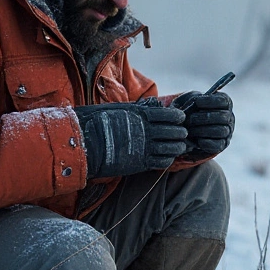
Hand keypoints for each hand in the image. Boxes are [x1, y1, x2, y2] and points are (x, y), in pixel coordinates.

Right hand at [73, 103, 187, 177]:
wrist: (85, 144)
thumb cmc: (98, 123)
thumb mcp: (118, 109)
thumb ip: (137, 109)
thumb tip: (152, 105)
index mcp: (141, 115)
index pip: (169, 115)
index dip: (178, 117)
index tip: (180, 118)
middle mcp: (146, 131)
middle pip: (174, 132)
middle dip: (181, 133)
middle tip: (183, 134)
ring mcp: (144, 148)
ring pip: (171, 148)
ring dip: (177, 147)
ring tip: (179, 147)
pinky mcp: (140, 163)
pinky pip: (162, 162)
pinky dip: (168, 159)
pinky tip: (168, 158)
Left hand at [172, 91, 233, 159]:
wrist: (190, 126)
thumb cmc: (191, 109)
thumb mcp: (189, 102)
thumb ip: (190, 102)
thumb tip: (186, 109)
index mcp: (224, 103)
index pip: (223, 100)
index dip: (210, 101)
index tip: (197, 102)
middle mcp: (229, 117)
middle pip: (223, 117)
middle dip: (205, 118)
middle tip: (191, 119)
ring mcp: (227, 131)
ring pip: (221, 131)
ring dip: (203, 130)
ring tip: (190, 130)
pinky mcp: (222, 144)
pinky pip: (218, 145)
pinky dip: (207, 143)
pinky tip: (196, 140)